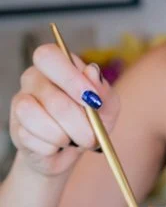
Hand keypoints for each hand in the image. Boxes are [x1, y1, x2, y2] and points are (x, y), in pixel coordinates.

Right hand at [9, 44, 119, 176]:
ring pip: (34, 117)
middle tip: (91, 137)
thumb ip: (103, 90)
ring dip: (62, 137)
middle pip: (52, 98)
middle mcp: (34, 79)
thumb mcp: (107, 107)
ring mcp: (21, 102)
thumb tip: (92, 72)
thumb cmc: (90, 122)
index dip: (70, 79)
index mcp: (56, 66)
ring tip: (72, 140)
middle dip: (78, 124)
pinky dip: (51, 148)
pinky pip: (31, 138)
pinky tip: (56, 146)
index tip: (92, 101)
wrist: (73, 150)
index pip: (49, 57)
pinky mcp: (17, 129)